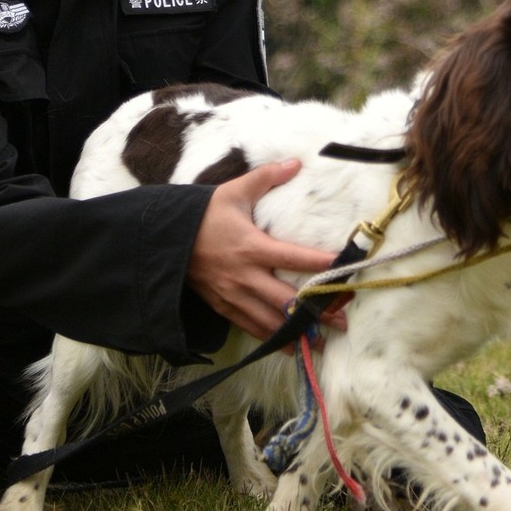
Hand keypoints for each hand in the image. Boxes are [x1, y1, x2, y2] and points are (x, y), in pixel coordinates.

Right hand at [186, 159, 346, 342]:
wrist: (165, 238)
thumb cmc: (203, 214)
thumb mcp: (234, 192)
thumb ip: (266, 177)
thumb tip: (296, 162)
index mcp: (251, 246)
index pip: (294, 258)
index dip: (321, 264)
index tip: (345, 269)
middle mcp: (245, 276)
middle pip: (287, 300)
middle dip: (317, 311)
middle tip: (343, 319)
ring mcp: (233, 295)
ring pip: (271, 322)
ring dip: (298, 333)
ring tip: (322, 342)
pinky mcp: (223, 307)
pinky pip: (251, 328)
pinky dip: (272, 339)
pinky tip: (289, 347)